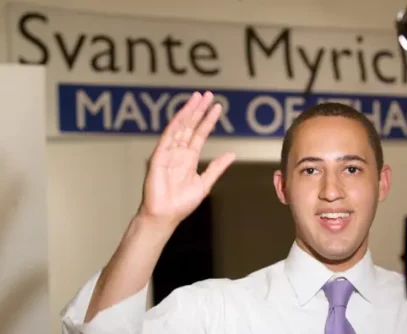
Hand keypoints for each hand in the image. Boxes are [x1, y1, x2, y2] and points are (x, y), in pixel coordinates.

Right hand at [137, 91, 234, 228]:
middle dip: (199, 110)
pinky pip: (167, 137)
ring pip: (179, 127)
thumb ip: (216, 167)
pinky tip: (183, 113)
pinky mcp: (159, 157)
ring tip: (198, 98)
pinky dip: (175, 124)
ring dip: (188, 112)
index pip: (200, 134)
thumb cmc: (181, 204)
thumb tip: (231, 154)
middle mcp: (179, 152)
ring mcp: (168, 152)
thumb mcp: (204, 183)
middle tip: (208, 95)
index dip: (208, 120)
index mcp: (189, 158)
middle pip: (190, 126)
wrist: (166, 216)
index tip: (217, 107)